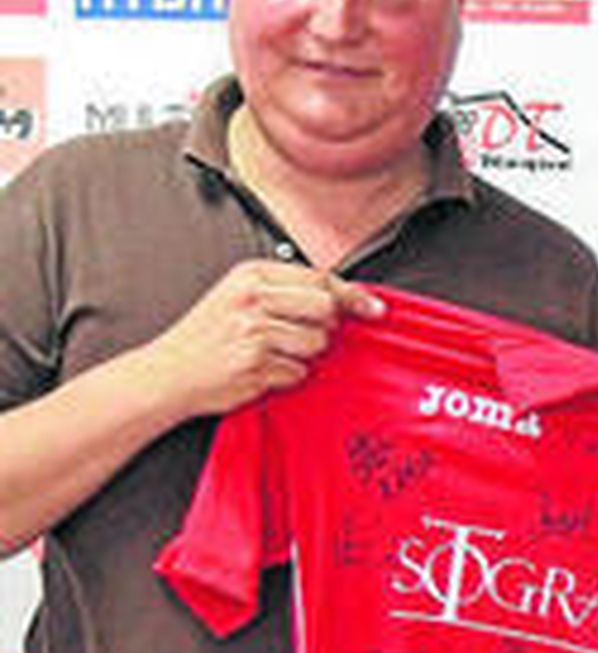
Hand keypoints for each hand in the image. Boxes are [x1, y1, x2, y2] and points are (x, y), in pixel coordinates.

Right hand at [145, 260, 384, 417]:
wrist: (168, 373)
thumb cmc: (207, 337)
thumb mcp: (238, 297)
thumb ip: (284, 292)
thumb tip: (344, 299)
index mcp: (251, 276)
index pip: (319, 278)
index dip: (353, 295)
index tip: (375, 309)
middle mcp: (253, 298)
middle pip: (326, 308)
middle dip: (324, 326)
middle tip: (298, 336)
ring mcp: (254, 330)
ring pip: (317, 343)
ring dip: (303, 355)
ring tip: (271, 354)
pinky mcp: (256, 363)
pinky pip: (299, 372)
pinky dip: (287, 376)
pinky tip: (260, 371)